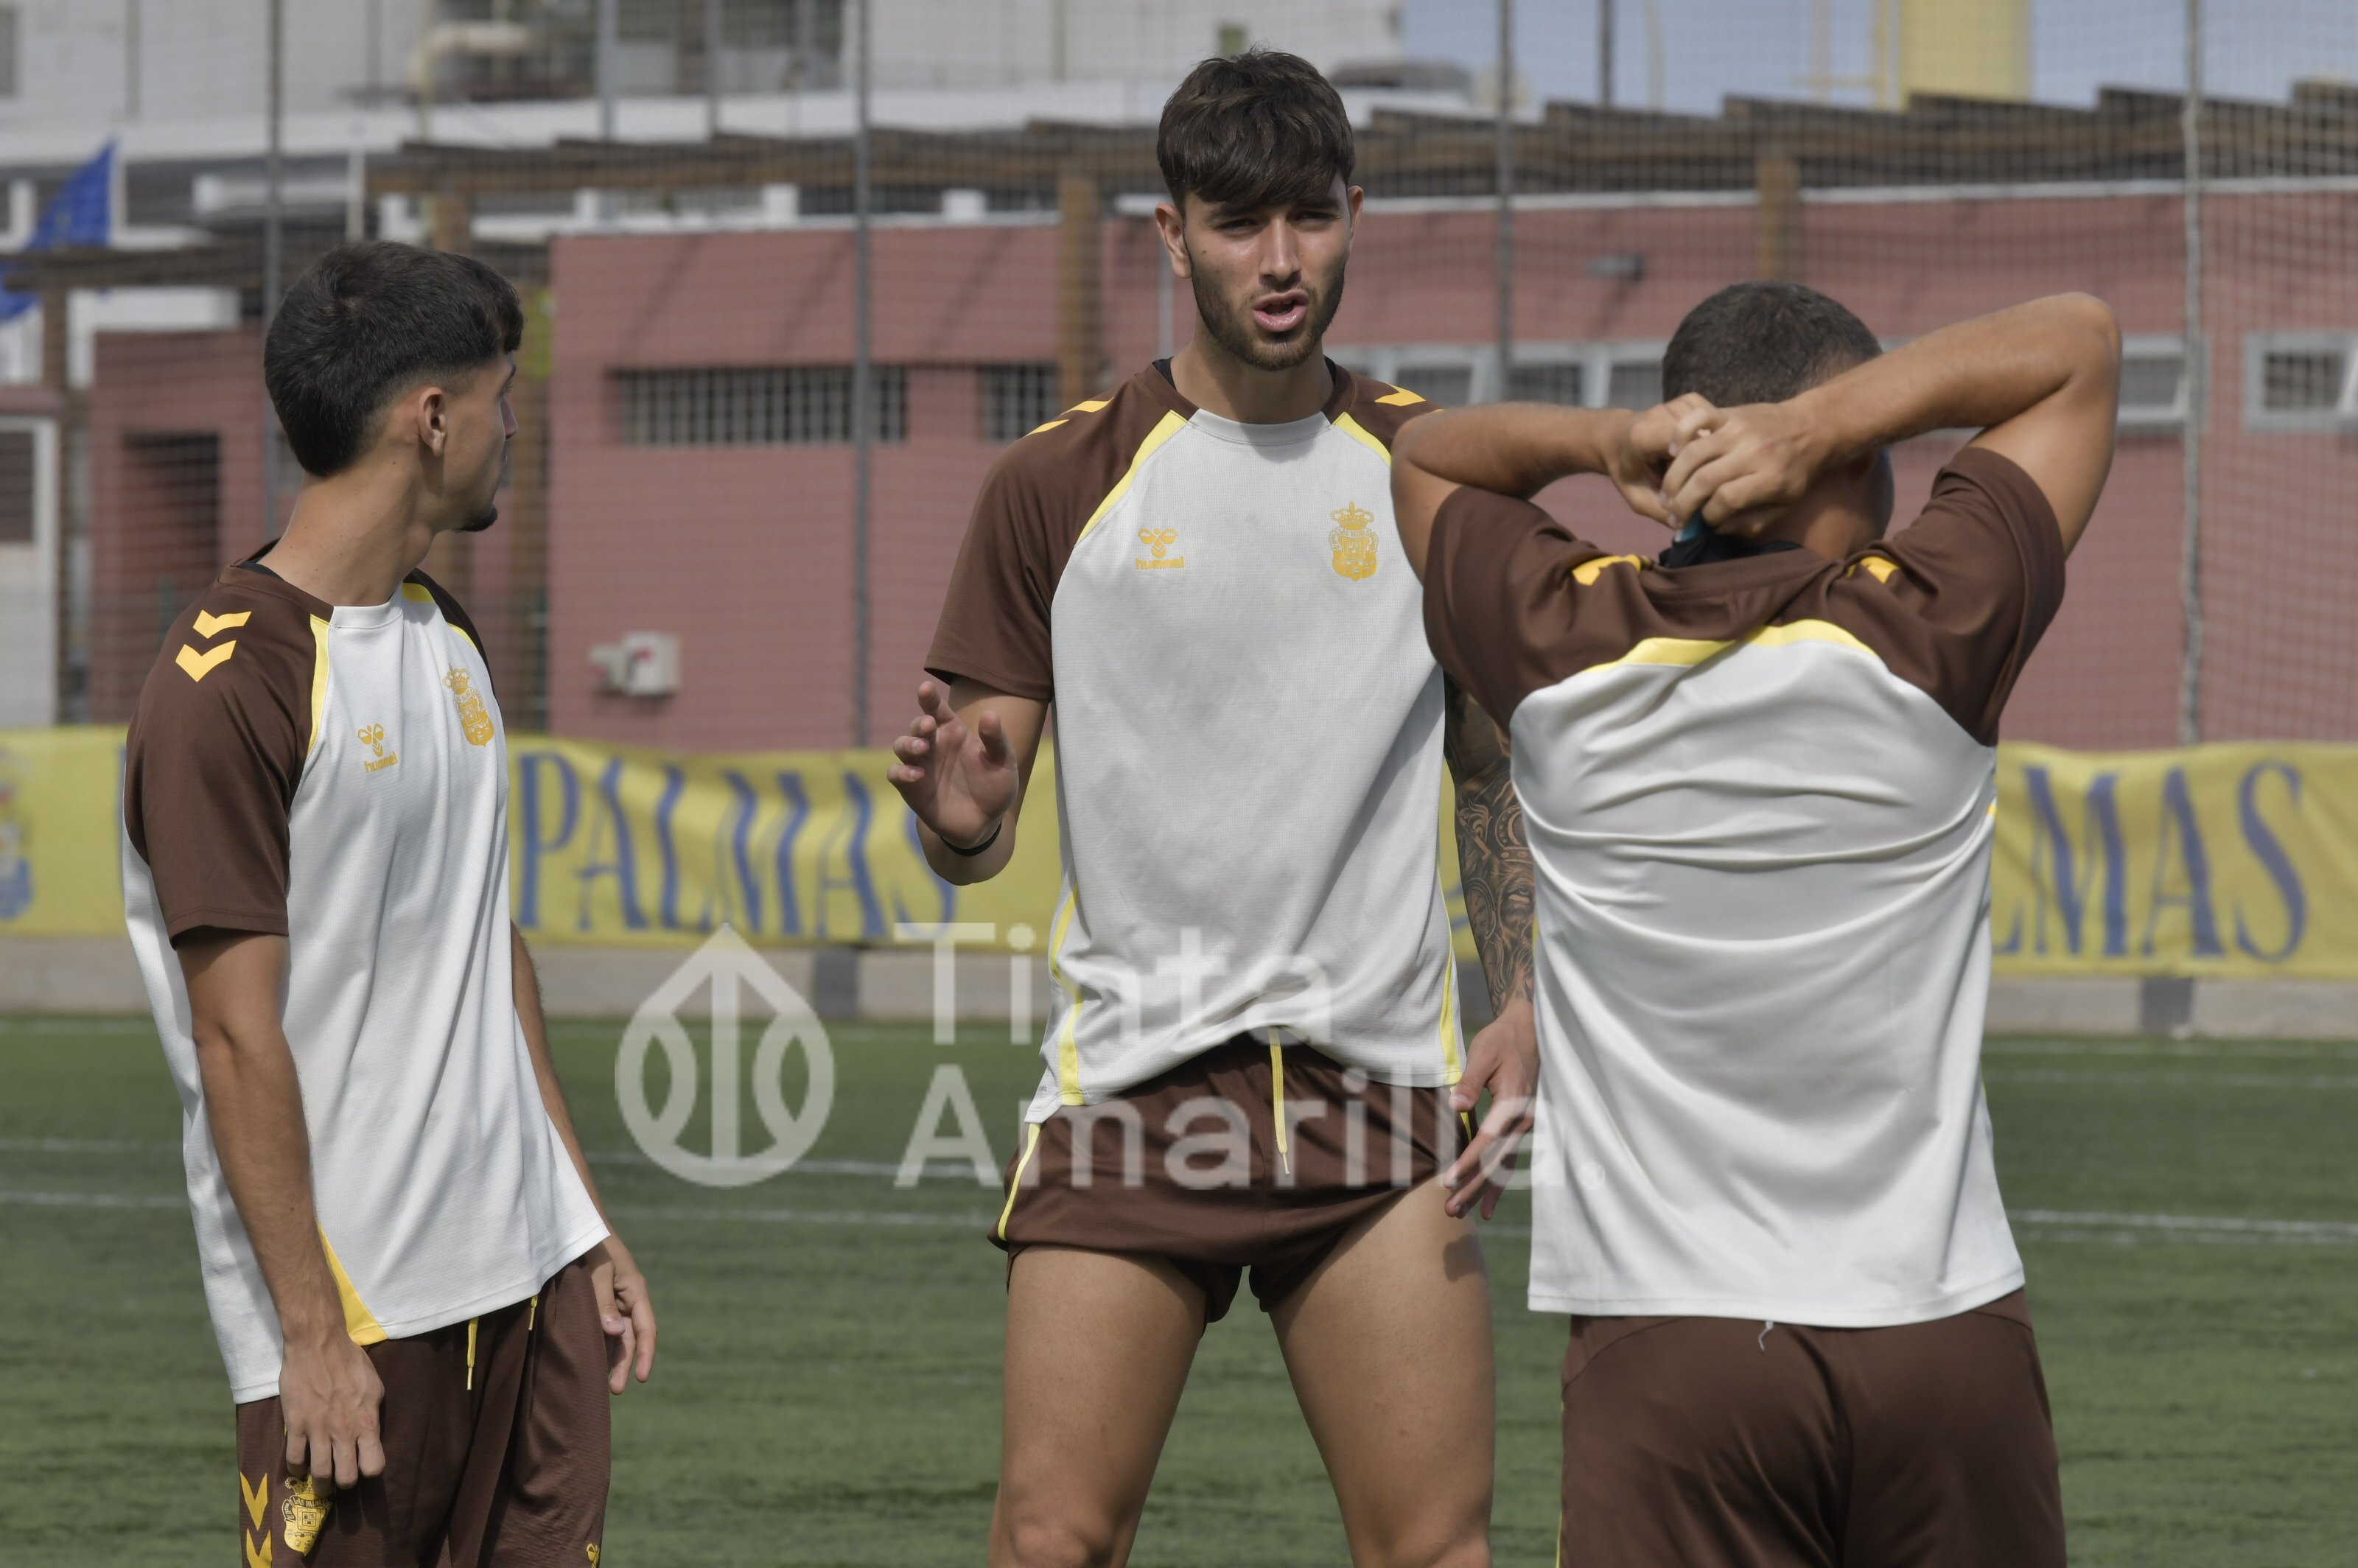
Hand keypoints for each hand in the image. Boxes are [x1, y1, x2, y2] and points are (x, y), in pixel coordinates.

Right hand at [278, 1320, 384, 1489]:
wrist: (318, 1344)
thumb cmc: (350, 1362)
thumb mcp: (374, 1387)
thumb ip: (372, 1414)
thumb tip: (371, 1435)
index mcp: (367, 1421)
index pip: (374, 1465)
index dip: (370, 1470)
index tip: (365, 1466)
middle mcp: (343, 1431)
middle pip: (346, 1477)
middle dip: (345, 1483)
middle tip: (341, 1480)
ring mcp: (318, 1429)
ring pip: (320, 1474)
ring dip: (321, 1485)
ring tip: (321, 1485)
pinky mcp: (296, 1424)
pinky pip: (294, 1459)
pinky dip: (296, 1469)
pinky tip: (299, 1467)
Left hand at [593, 1235, 656, 1393]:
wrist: (577, 1224)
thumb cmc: (592, 1245)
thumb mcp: (598, 1273)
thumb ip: (603, 1302)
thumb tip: (614, 1333)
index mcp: (635, 1291)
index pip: (645, 1329)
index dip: (644, 1354)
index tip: (640, 1378)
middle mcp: (627, 1300)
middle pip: (630, 1338)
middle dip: (624, 1364)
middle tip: (615, 1391)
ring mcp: (612, 1302)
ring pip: (615, 1336)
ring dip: (610, 1358)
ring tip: (600, 1384)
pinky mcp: (596, 1302)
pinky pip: (600, 1327)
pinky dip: (598, 1344)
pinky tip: (589, 1360)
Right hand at [886, 680, 1019, 848]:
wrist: (985, 823)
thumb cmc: (994, 787)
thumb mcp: (1003, 762)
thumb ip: (996, 740)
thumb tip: (990, 714)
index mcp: (953, 733)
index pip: (937, 709)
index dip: (929, 697)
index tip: (925, 689)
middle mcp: (934, 746)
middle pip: (917, 726)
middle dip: (919, 724)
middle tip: (929, 727)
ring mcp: (920, 766)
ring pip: (901, 745)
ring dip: (908, 744)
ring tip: (922, 749)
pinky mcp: (911, 788)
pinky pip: (895, 774)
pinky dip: (901, 772)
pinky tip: (916, 775)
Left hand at [1440, 995, 1538, 1220]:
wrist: (1529, 1030)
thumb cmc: (1502, 1039)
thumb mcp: (1483, 1053)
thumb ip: (1470, 1081)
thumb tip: (1454, 1105)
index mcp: (1513, 1103)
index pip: (1487, 1140)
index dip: (1467, 1162)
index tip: (1447, 1181)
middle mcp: (1523, 1120)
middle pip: (1496, 1162)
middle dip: (1473, 1188)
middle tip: (1449, 1211)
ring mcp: (1524, 1125)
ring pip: (1503, 1166)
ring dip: (1482, 1191)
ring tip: (1460, 1212)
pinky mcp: (1520, 1127)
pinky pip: (1507, 1160)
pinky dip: (1496, 1182)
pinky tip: (1486, 1205)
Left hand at [1607, 395, 1717, 527]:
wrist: (1617, 437)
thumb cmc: (1628, 470)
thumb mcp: (1637, 497)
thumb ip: (1659, 512)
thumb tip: (1689, 525)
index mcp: (1643, 435)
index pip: (1678, 448)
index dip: (1692, 469)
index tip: (1696, 489)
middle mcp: (1662, 413)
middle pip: (1699, 441)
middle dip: (1703, 465)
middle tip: (1697, 483)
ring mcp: (1679, 403)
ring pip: (1711, 431)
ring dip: (1710, 452)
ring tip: (1697, 466)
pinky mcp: (1693, 399)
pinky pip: (1713, 421)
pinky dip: (1713, 438)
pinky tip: (1702, 449)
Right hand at [1658, 398, 1828, 536]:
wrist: (1812, 427)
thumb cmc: (1796, 472)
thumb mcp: (1784, 505)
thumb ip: (1750, 522)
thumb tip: (1714, 529)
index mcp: (1771, 478)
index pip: (1727, 499)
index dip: (1708, 515)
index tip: (1704, 522)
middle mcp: (1753, 452)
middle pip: (1704, 480)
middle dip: (1683, 503)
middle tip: (1674, 516)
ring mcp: (1738, 429)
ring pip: (1693, 453)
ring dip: (1673, 478)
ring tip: (1667, 494)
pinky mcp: (1729, 413)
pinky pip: (1696, 418)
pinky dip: (1679, 434)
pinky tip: (1672, 452)